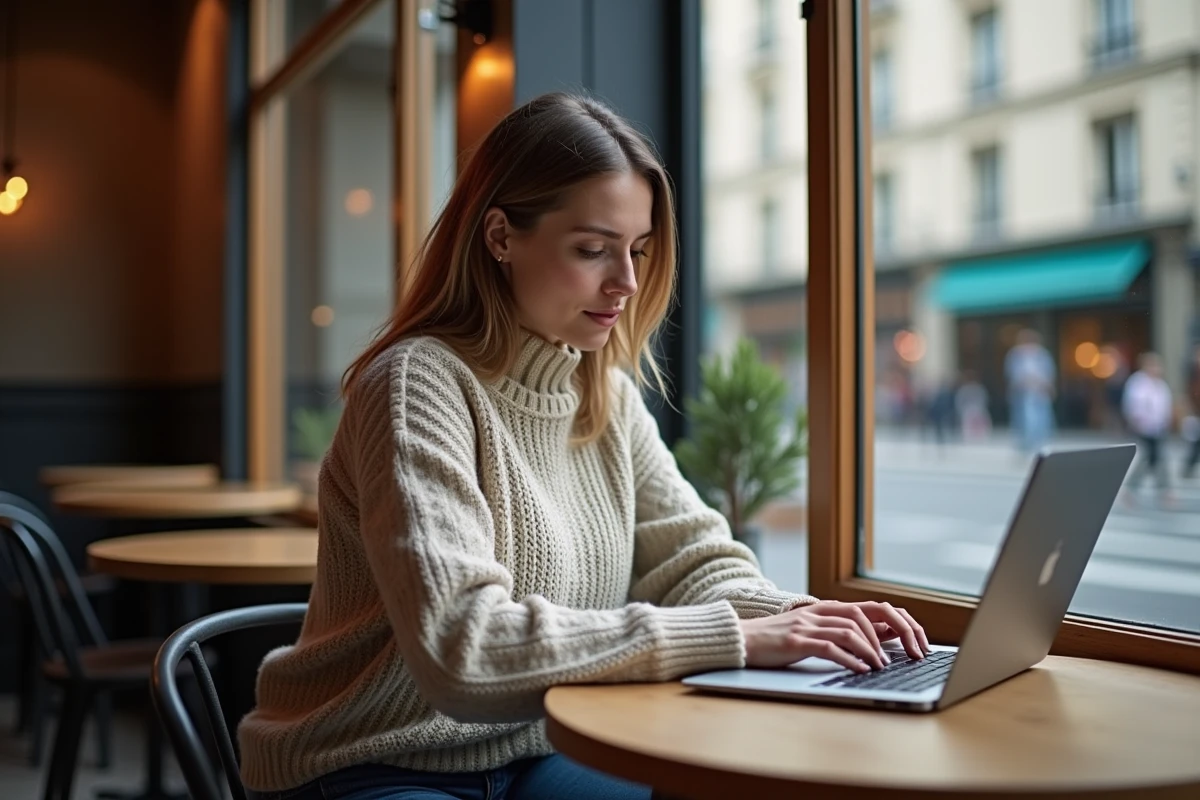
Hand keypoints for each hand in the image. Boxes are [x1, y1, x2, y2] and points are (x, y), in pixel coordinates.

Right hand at [738, 600, 930, 672]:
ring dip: (872, 649)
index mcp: (827, 608)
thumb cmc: (778, 640)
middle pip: (866, 613)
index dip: (899, 621)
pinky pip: (829, 647)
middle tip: (910, 654)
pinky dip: (850, 659)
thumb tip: (883, 638)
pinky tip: (861, 670)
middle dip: (894, 632)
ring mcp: (807, 625)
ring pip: (850, 630)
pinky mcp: (796, 641)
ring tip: (882, 666)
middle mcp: (820, 612)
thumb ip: (842, 630)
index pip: (873, 607)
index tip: (917, 642)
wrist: (742, 639)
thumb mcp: (813, 630)